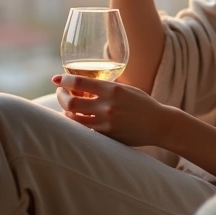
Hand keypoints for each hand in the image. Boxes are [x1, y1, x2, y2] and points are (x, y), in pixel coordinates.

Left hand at [52, 74, 174, 148]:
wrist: (159, 124)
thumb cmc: (142, 103)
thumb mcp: (125, 89)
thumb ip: (106, 88)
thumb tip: (82, 86)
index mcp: (112, 89)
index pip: (80, 82)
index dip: (64, 80)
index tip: (56, 79)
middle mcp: (108, 105)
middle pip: (72, 102)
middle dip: (61, 96)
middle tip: (60, 93)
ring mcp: (106, 122)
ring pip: (75, 118)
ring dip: (67, 111)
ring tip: (67, 107)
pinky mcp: (107, 135)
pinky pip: (85, 129)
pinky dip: (77, 123)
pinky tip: (77, 118)